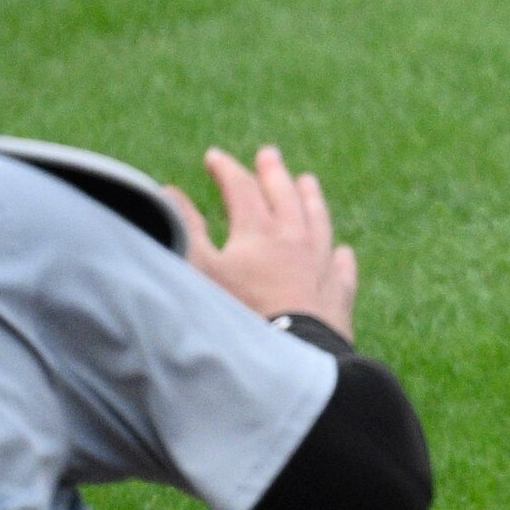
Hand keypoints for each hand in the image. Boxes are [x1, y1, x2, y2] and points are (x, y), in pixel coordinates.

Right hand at [189, 145, 357, 339]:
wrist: (288, 355)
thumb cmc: (237, 313)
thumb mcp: (199, 269)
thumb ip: (185, 227)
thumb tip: (167, 191)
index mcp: (258, 231)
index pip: (241, 188)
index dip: (226, 169)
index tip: (214, 157)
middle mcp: (295, 239)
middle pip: (285, 195)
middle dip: (273, 172)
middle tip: (269, 154)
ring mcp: (322, 265)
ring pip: (319, 221)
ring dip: (311, 198)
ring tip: (308, 181)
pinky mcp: (338, 295)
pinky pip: (342, 267)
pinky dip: (339, 255)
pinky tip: (341, 252)